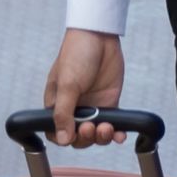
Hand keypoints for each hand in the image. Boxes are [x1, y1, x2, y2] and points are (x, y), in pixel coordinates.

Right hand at [43, 28, 125, 144]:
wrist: (99, 36)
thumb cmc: (76, 55)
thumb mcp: (67, 85)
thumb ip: (63, 113)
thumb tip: (62, 140)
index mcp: (57, 105)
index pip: (57, 132)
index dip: (64, 139)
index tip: (73, 136)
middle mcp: (74, 108)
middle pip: (78, 137)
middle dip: (85, 138)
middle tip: (90, 127)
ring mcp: (92, 107)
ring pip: (96, 134)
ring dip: (101, 137)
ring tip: (106, 128)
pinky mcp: (109, 103)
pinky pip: (113, 124)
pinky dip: (117, 133)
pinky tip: (120, 135)